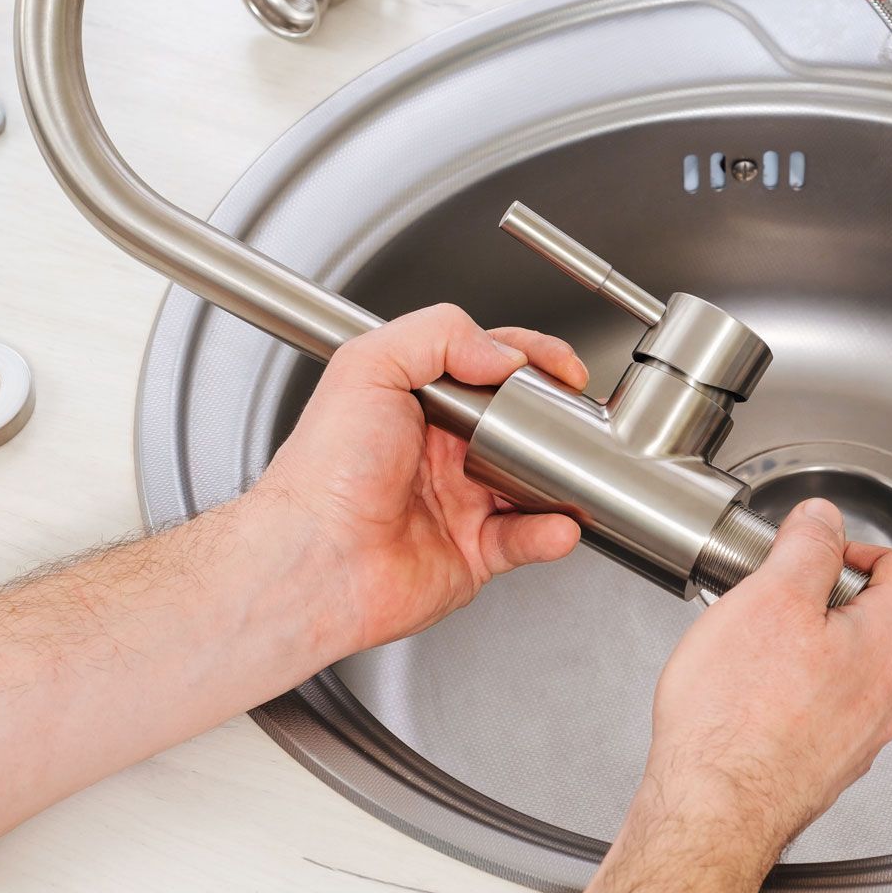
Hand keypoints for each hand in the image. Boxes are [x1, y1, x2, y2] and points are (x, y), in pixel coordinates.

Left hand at [251, 304, 588, 650]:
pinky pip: (525, 540)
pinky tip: (557, 525)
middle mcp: (442, 451)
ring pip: (534, 484)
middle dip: (556, 420)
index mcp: (420, 403)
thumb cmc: (324, 471)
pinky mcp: (472, 554)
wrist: (314, 558)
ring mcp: (460, 503)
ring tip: (577, 474)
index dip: (532, 361)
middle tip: (574, 420)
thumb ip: (439, 335)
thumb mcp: (368, 365)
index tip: (564, 368)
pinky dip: (549, 534)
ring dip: (562, 479)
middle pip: (522, 424)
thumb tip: (504, 353)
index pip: (491, 366)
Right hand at [640, 499, 891, 858]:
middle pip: (870, 624)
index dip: (862, 547)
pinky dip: (787, 697)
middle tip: (770, 598)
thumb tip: (824, 518)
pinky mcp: (820, 772)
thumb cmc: (737, 718)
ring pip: (840, 673)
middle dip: (820, 602)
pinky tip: (743, 701)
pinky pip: (815, 716)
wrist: (711, 813)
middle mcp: (882, 700)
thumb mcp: (771, 598)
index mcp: (883, 649)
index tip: (822, 548)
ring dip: (802, 651)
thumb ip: (808, 548)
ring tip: (748, 653)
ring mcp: (854, 742)